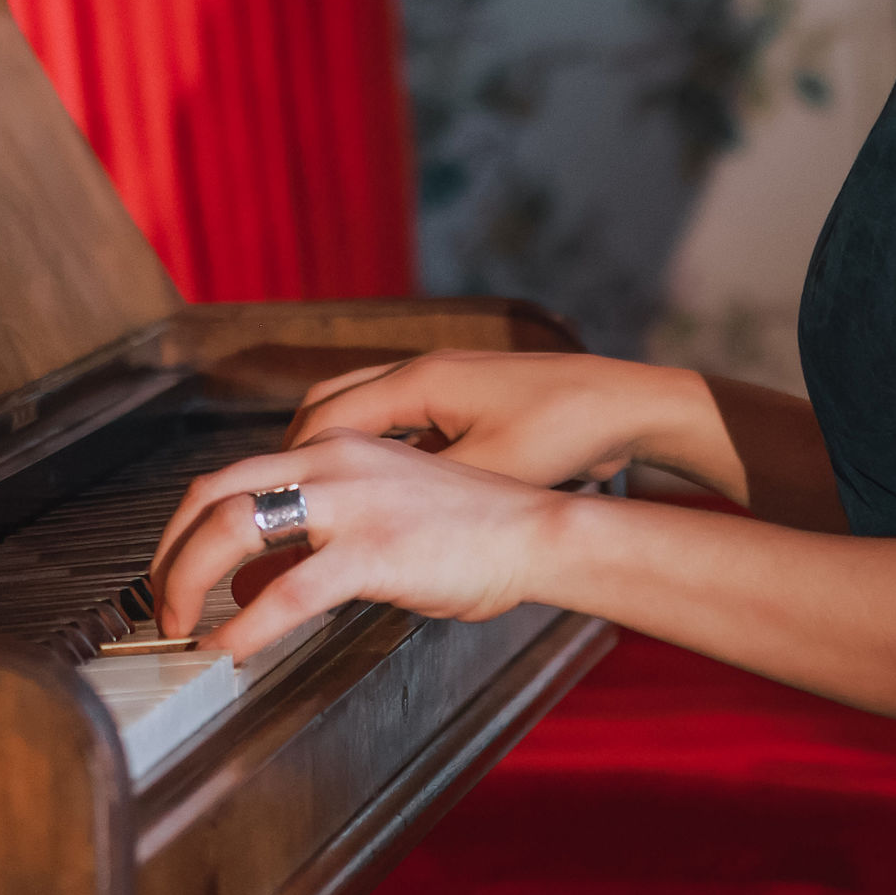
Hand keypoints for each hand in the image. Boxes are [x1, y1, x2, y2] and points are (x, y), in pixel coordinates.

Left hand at [150, 430, 577, 662]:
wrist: (532, 531)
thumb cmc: (466, 526)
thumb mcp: (379, 507)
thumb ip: (316, 532)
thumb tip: (255, 577)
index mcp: (329, 448)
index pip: (227, 475)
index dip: (183, 526)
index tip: (170, 568)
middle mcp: (329, 460)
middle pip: (212, 494)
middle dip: (170, 554)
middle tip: (161, 605)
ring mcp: (349, 502)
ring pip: (233, 527)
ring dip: (189, 582)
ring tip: (184, 629)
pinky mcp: (373, 550)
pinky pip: (289, 591)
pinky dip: (245, 625)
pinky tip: (231, 650)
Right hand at [281, 346, 660, 489]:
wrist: (623, 405)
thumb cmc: (562, 431)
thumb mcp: (489, 470)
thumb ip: (424, 491)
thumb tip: (368, 522)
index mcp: (420, 382)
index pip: (328, 414)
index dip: (295, 460)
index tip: (271, 502)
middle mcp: (422, 372)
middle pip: (331, 401)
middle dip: (299, 449)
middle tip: (280, 499)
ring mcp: (443, 382)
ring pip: (361, 408)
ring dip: (334, 449)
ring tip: (316, 499)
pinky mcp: (463, 400)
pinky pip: (395, 418)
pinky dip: (373, 450)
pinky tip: (379, 492)